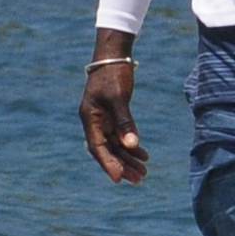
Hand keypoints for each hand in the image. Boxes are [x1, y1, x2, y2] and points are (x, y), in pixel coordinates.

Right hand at [80, 29, 147, 184]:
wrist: (114, 56)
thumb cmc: (113, 75)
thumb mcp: (119, 98)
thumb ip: (124, 122)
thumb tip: (131, 145)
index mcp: (89, 118)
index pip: (98, 147)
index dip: (108, 164)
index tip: (119, 179)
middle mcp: (94, 121)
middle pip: (107, 150)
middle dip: (122, 165)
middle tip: (139, 179)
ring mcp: (102, 119)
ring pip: (115, 145)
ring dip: (129, 158)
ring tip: (144, 171)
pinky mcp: (112, 115)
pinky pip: (120, 136)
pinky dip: (131, 145)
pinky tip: (143, 154)